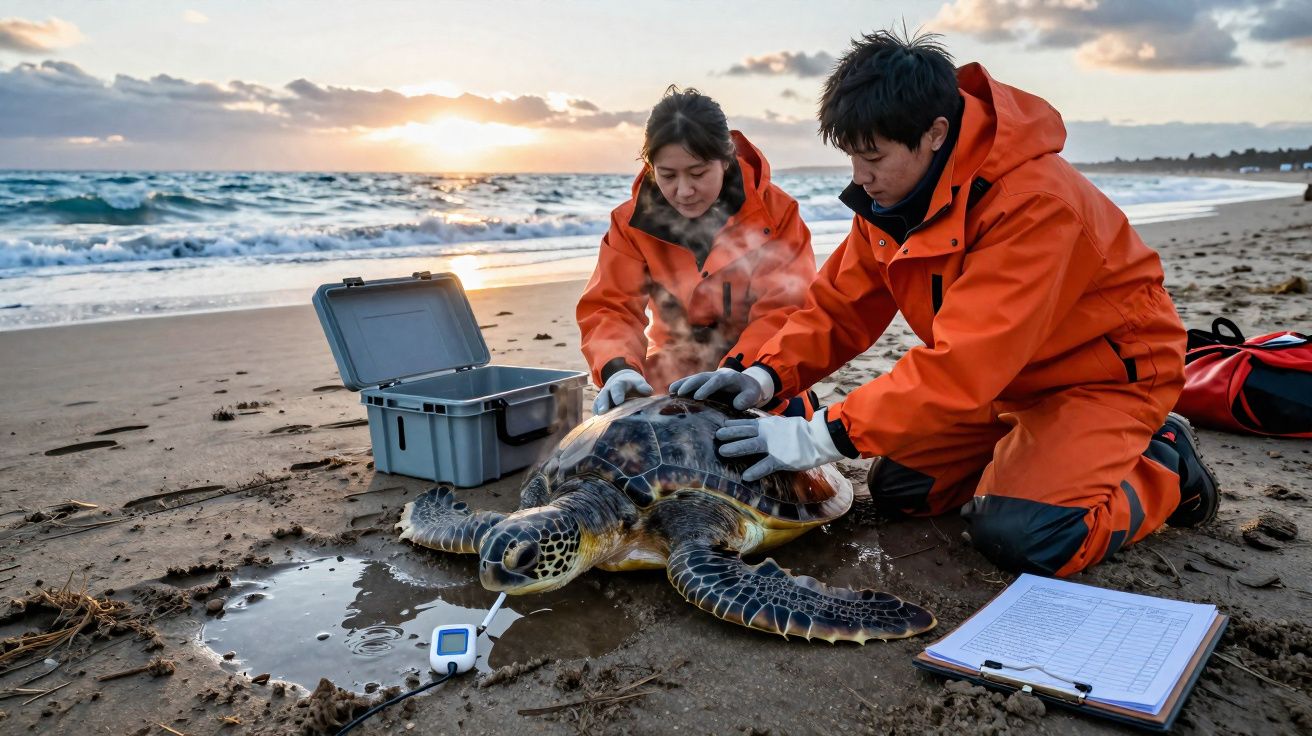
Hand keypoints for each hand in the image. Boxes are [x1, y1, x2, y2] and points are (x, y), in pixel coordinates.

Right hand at [592, 369, 652, 413]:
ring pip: (599, 401)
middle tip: (603, 411)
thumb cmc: (633, 385)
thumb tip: (648, 390)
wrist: (622, 380)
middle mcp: (609, 389)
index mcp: (620, 384)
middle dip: (604, 403)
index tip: (618, 401)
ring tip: (599, 417)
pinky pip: (596, 407)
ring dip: (598, 409)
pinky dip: (596, 413)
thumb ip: (643, 386)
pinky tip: (597, 422)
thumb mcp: (639, 383)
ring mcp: (604, 396)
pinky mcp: (600, 403)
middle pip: (604, 395)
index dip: (617, 394)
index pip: (617, 388)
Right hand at [669, 366, 772, 410]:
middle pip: (702, 377)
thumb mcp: (753, 394)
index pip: (716, 381)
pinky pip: (692, 382)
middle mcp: (717, 374)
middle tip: (680, 392)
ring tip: (671, 391)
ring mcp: (710, 377)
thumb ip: (747, 398)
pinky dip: (682, 385)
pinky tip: (672, 391)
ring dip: (683, 383)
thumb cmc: (750, 390)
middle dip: (690, 384)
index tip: (698, 396)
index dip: (707, 388)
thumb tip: (737, 405)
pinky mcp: (705, 382)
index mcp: (729, 377)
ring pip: (695, 378)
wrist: (747, 383)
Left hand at [716, 412, 842, 481]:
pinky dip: (756, 471)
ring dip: (736, 448)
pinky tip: (746, 477)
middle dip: (729, 435)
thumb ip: (769, 428)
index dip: (733, 425)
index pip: (746, 424)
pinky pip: (766, 465)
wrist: (819, 438)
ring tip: (722, 452)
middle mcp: (768, 433)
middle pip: (744, 433)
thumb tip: (759, 430)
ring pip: (751, 446)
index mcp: (768, 425)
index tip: (722, 427)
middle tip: (716, 437)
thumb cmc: (802, 432)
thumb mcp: (782, 425)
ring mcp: (774, 446)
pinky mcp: (782, 459)